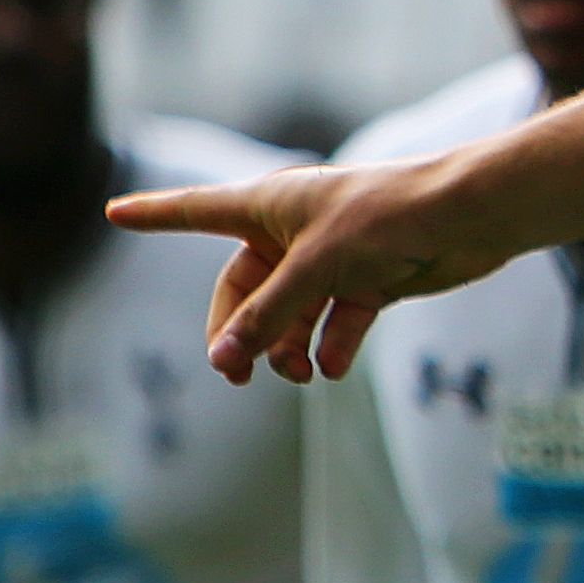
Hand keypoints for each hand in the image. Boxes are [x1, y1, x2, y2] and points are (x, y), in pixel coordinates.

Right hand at [109, 161, 515, 385]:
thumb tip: (223, 358)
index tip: (113, 212)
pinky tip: (333, 366)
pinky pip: (336, 321)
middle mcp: (296, 230)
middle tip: (237, 377)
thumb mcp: (315, 268)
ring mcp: (334, 258)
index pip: (196, 211)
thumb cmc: (387, 220)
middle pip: (245, 289)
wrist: (469, 218)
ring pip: (290, 312)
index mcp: (270, 205)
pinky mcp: (372, 281)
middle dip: (241, 332)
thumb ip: (267, 315)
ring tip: (297, 373)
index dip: (156, 214)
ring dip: (286, 346)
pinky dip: (332, 345)